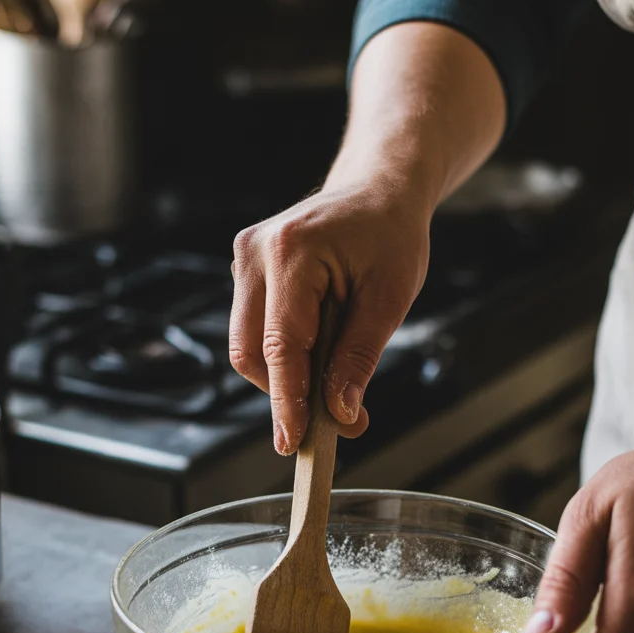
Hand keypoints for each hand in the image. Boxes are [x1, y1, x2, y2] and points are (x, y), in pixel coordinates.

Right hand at [230, 180, 430, 454]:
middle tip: (337, 422)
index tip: (294, 442)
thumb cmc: (390, 236)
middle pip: (251, 352)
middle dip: (288, 394)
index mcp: (290, 251)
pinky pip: (255, 331)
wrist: (377, 190)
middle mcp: (254, 253)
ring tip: (338, 374)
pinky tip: (323, 347)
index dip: (287, 400)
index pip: (280, 345)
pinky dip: (287, 355)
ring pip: (249, 347)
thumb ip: (360, 357)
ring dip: (290, 375)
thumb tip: (341, 414)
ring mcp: (243, 260)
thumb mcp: (390, 298)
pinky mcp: (246, 272)